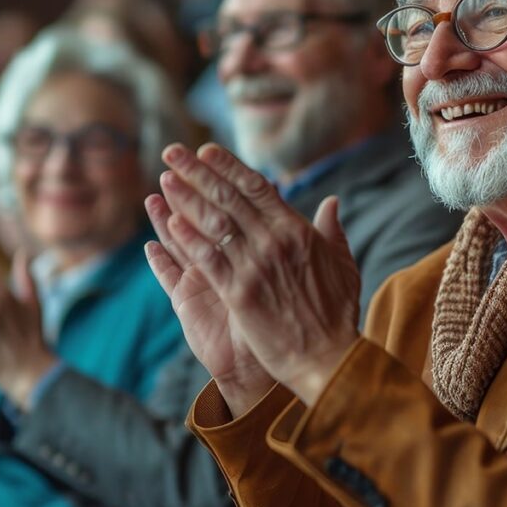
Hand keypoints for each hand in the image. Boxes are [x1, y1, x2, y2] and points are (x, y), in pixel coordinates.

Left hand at [156, 143, 359, 408]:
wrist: (328, 356)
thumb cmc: (337, 313)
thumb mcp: (343, 263)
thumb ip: (332, 230)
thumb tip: (331, 202)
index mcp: (298, 231)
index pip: (257, 188)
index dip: (228, 167)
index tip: (206, 150)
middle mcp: (275, 242)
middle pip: (229, 198)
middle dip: (197, 172)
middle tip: (172, 152)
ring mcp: (255, 267)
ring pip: (214, 223)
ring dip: (186, 198)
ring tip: (164, 178)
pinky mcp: (239, 294)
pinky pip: (208, 259)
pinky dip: (188, 238)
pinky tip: (170, 222)